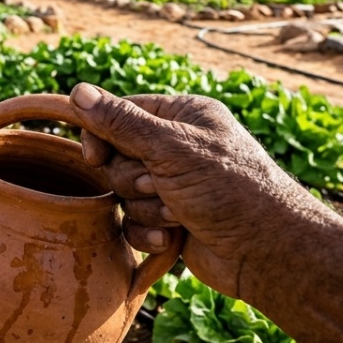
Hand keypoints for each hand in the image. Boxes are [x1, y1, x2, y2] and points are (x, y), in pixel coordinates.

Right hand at [70, 83, 333, 298]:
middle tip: (159, 186)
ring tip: (179, 214)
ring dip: (146, 208)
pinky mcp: (171, 220)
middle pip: (117, 157)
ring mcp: (174, 185)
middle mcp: (178, 147)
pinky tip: (173, 237)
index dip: (102, 135)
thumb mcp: (170, 148)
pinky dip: (149, 232)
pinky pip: (134, 223)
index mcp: (183, 116)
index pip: (120, 112)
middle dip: (133, 179)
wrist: (265, 251)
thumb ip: (120, 122)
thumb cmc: (228, 188)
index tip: (95, 157)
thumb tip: (77, 91)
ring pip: (123, 194)